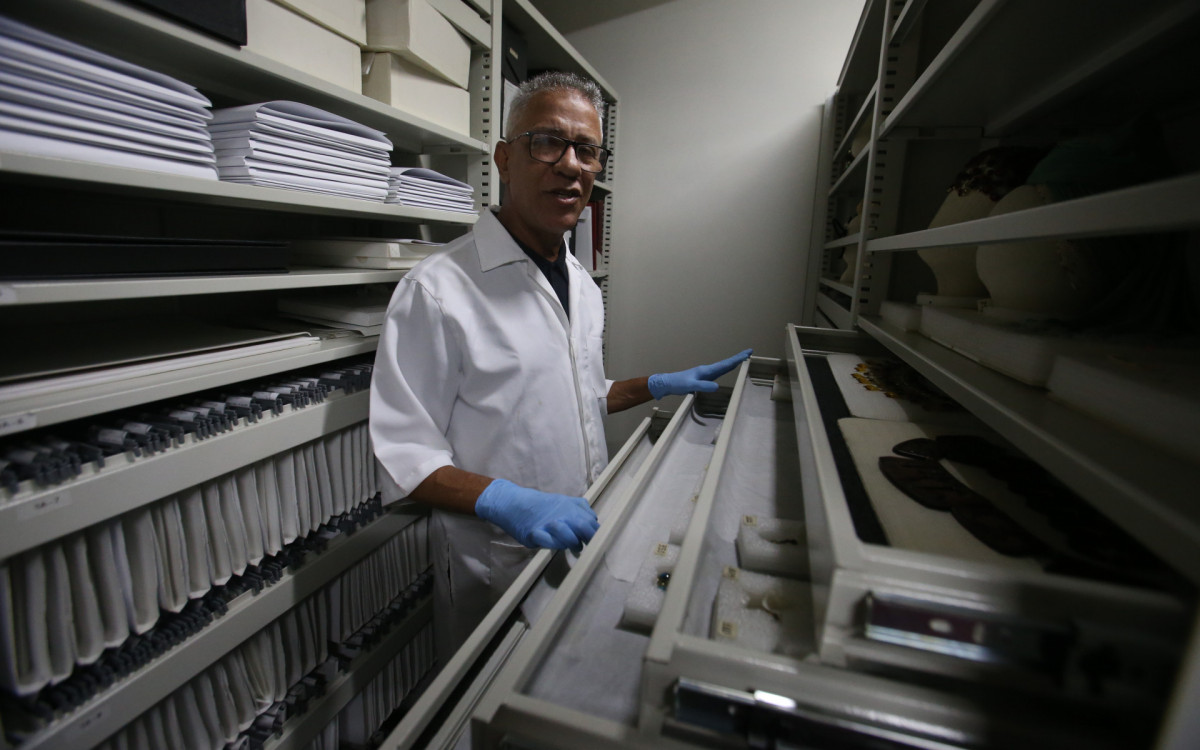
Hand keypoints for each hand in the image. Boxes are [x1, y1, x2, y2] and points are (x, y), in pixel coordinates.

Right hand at [475, 479, 598, 549]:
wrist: (513, 502)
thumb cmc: (541, 505)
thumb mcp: (562, 500)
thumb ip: (580, 508)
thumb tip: (594, 520)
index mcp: (570, 507)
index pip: (591, 522)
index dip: (597, 533)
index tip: (598, 541)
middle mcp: (561, 514)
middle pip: (583, 527)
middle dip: (590, 539)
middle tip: (589, 546)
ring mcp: (547, 524)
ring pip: (567, 534)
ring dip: (573, 543)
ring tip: (575, 547)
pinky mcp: (534, 533)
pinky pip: (548, 542)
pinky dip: (554, 545)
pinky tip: (556, 545)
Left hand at [647, 349, 751, 399]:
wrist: (668, 383)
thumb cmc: (678, 384)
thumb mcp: (691, 386)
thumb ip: (703, 386)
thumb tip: (717, 386)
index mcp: (706, 370)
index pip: (725, 364)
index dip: (737, 359)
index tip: (747, 353)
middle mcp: (707, 370)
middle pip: (726, 363)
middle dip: (738, 358)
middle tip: (749, 352)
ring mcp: (705, 374)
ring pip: (722, 367)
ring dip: (732, 363)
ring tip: (742, 360)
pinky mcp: (703, 378)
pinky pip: (718, 372)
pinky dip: (725, 369)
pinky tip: (726, 370)